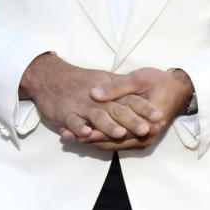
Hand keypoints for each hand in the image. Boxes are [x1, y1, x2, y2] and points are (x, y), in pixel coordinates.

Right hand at [19, 52, 160, 142]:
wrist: (50, 75)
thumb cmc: (79, 79)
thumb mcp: (103, 78)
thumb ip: (119, 90)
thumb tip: (140, 100)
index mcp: (109, 89)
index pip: (130, 99)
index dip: (144, 108)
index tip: (159, 116)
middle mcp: (97, 98)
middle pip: (116, 109)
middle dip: (131, 120)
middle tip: (145, 129)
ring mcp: (81, 105)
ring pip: (97, 116)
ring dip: (108, 125)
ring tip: (120, 133)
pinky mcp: (65, 112)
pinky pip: (73, 120)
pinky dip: (78, 127)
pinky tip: (86, 134)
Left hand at [59, 67, 192, 149]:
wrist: (180, 89)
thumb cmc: (160, 82)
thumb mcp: (139, 79)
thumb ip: (116, 87)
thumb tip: (93, 93)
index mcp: (145, 124)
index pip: (112, 132)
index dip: (89, 130)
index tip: (69, 126)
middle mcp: (144, 137)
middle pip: (109, 142)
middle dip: (85, 138)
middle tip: (63, 132)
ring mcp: (142, 140)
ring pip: (111, 144)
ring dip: (90, 140)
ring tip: (67, 134)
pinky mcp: (139, 138)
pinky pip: (116, 142)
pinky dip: (100, 138)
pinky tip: (84, 133)